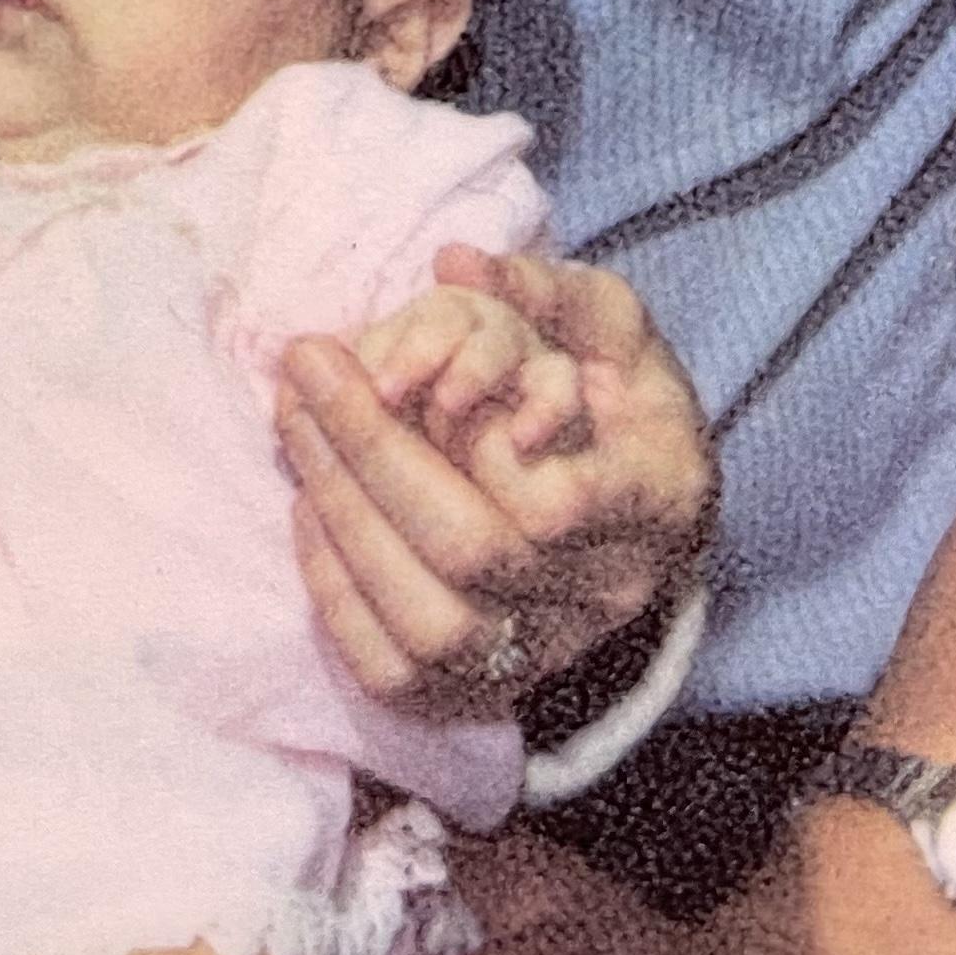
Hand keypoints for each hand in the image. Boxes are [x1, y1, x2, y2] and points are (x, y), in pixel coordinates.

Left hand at [278, 248, 713, 716]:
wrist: (641, 509)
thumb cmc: (620, 401)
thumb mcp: (610, 327)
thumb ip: (546, 289)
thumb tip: (455, 261)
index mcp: (659, 498)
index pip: (562, 501)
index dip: (470, 444)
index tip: (393, 370)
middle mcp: (611, 592)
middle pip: (473, 552)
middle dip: (371, 454)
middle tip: (306, 367)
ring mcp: (551, 653)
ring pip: (430, 624)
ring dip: (343, 519)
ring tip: (296, 428)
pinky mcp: (491, 693)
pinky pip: (396, 673)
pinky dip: (336, 593)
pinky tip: (310, 507)